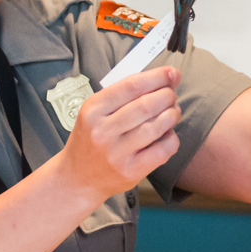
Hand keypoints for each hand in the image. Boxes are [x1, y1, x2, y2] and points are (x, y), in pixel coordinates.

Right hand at [56, 66, 180, 197]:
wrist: (77, 178)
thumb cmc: (91, 139)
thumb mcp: (95, 112)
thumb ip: (123, 94)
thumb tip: (165, 77)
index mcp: (93, 110)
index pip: (131, 85)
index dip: (157, 77)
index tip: (172, 73)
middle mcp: (102, 131)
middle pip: (146, 105)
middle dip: (167, 95)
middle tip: (172, 95)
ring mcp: (116, 153)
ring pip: (156, 126)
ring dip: (172, 114)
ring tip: (173, 111)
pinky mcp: (130, 171)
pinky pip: (162, 150)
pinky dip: (172, 138)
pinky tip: (169, 133)